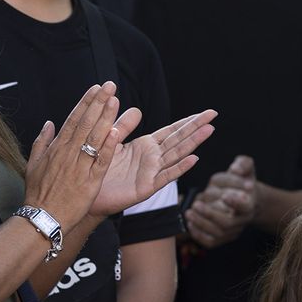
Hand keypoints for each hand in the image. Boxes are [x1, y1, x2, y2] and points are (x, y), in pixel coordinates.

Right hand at [23, 82, 126, 226]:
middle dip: (98, 103)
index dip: (85, 103)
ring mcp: (79, 167)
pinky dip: (108, 147)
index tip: (96, 88)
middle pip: (85, 123)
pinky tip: (115, 132)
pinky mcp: (90, 182)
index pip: (73, 119)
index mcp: (56, 149)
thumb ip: (41, 142)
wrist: (42, 218)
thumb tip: (49, 124)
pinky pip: (101, 161)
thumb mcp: (33, 164)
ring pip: (94, 138)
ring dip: (105, 118)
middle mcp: (68, 154)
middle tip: (110, 85)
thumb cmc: (38, 193)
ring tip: (115, 100)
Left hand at [91, 109, 215, 217]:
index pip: (172, 131)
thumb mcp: (110, 141)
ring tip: (209, 130)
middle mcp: (153, 158)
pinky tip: (194, 159)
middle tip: (213, 114)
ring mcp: (152, 172)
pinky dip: (180, 168)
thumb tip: (136, 109)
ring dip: (193, 142)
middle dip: (196, 127)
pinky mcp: (147, 187)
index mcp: (146, 146)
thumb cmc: (98, 168)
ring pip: (176, 154)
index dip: (188, 121)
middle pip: (179, 139)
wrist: (88, 192)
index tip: (204, 112)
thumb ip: (123, 126)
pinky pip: (166, 176)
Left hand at [184, 155, 256, 248]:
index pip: (245, 206)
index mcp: (249, 202)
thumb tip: (235, 169)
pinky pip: (211, 242)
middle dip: (210, 215)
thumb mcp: (246, 168)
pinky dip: (198, 234)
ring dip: (201, 224)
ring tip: (189, 212)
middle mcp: (242, 219)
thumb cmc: (242, 182)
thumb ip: (242, 164)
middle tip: (196, 205)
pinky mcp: (223, 237)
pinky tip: (190, 223)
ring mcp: (233, 230)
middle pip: (228, 223)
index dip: (235, 203)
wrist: (247, 200)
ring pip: (218, 233)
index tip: (225, 195)